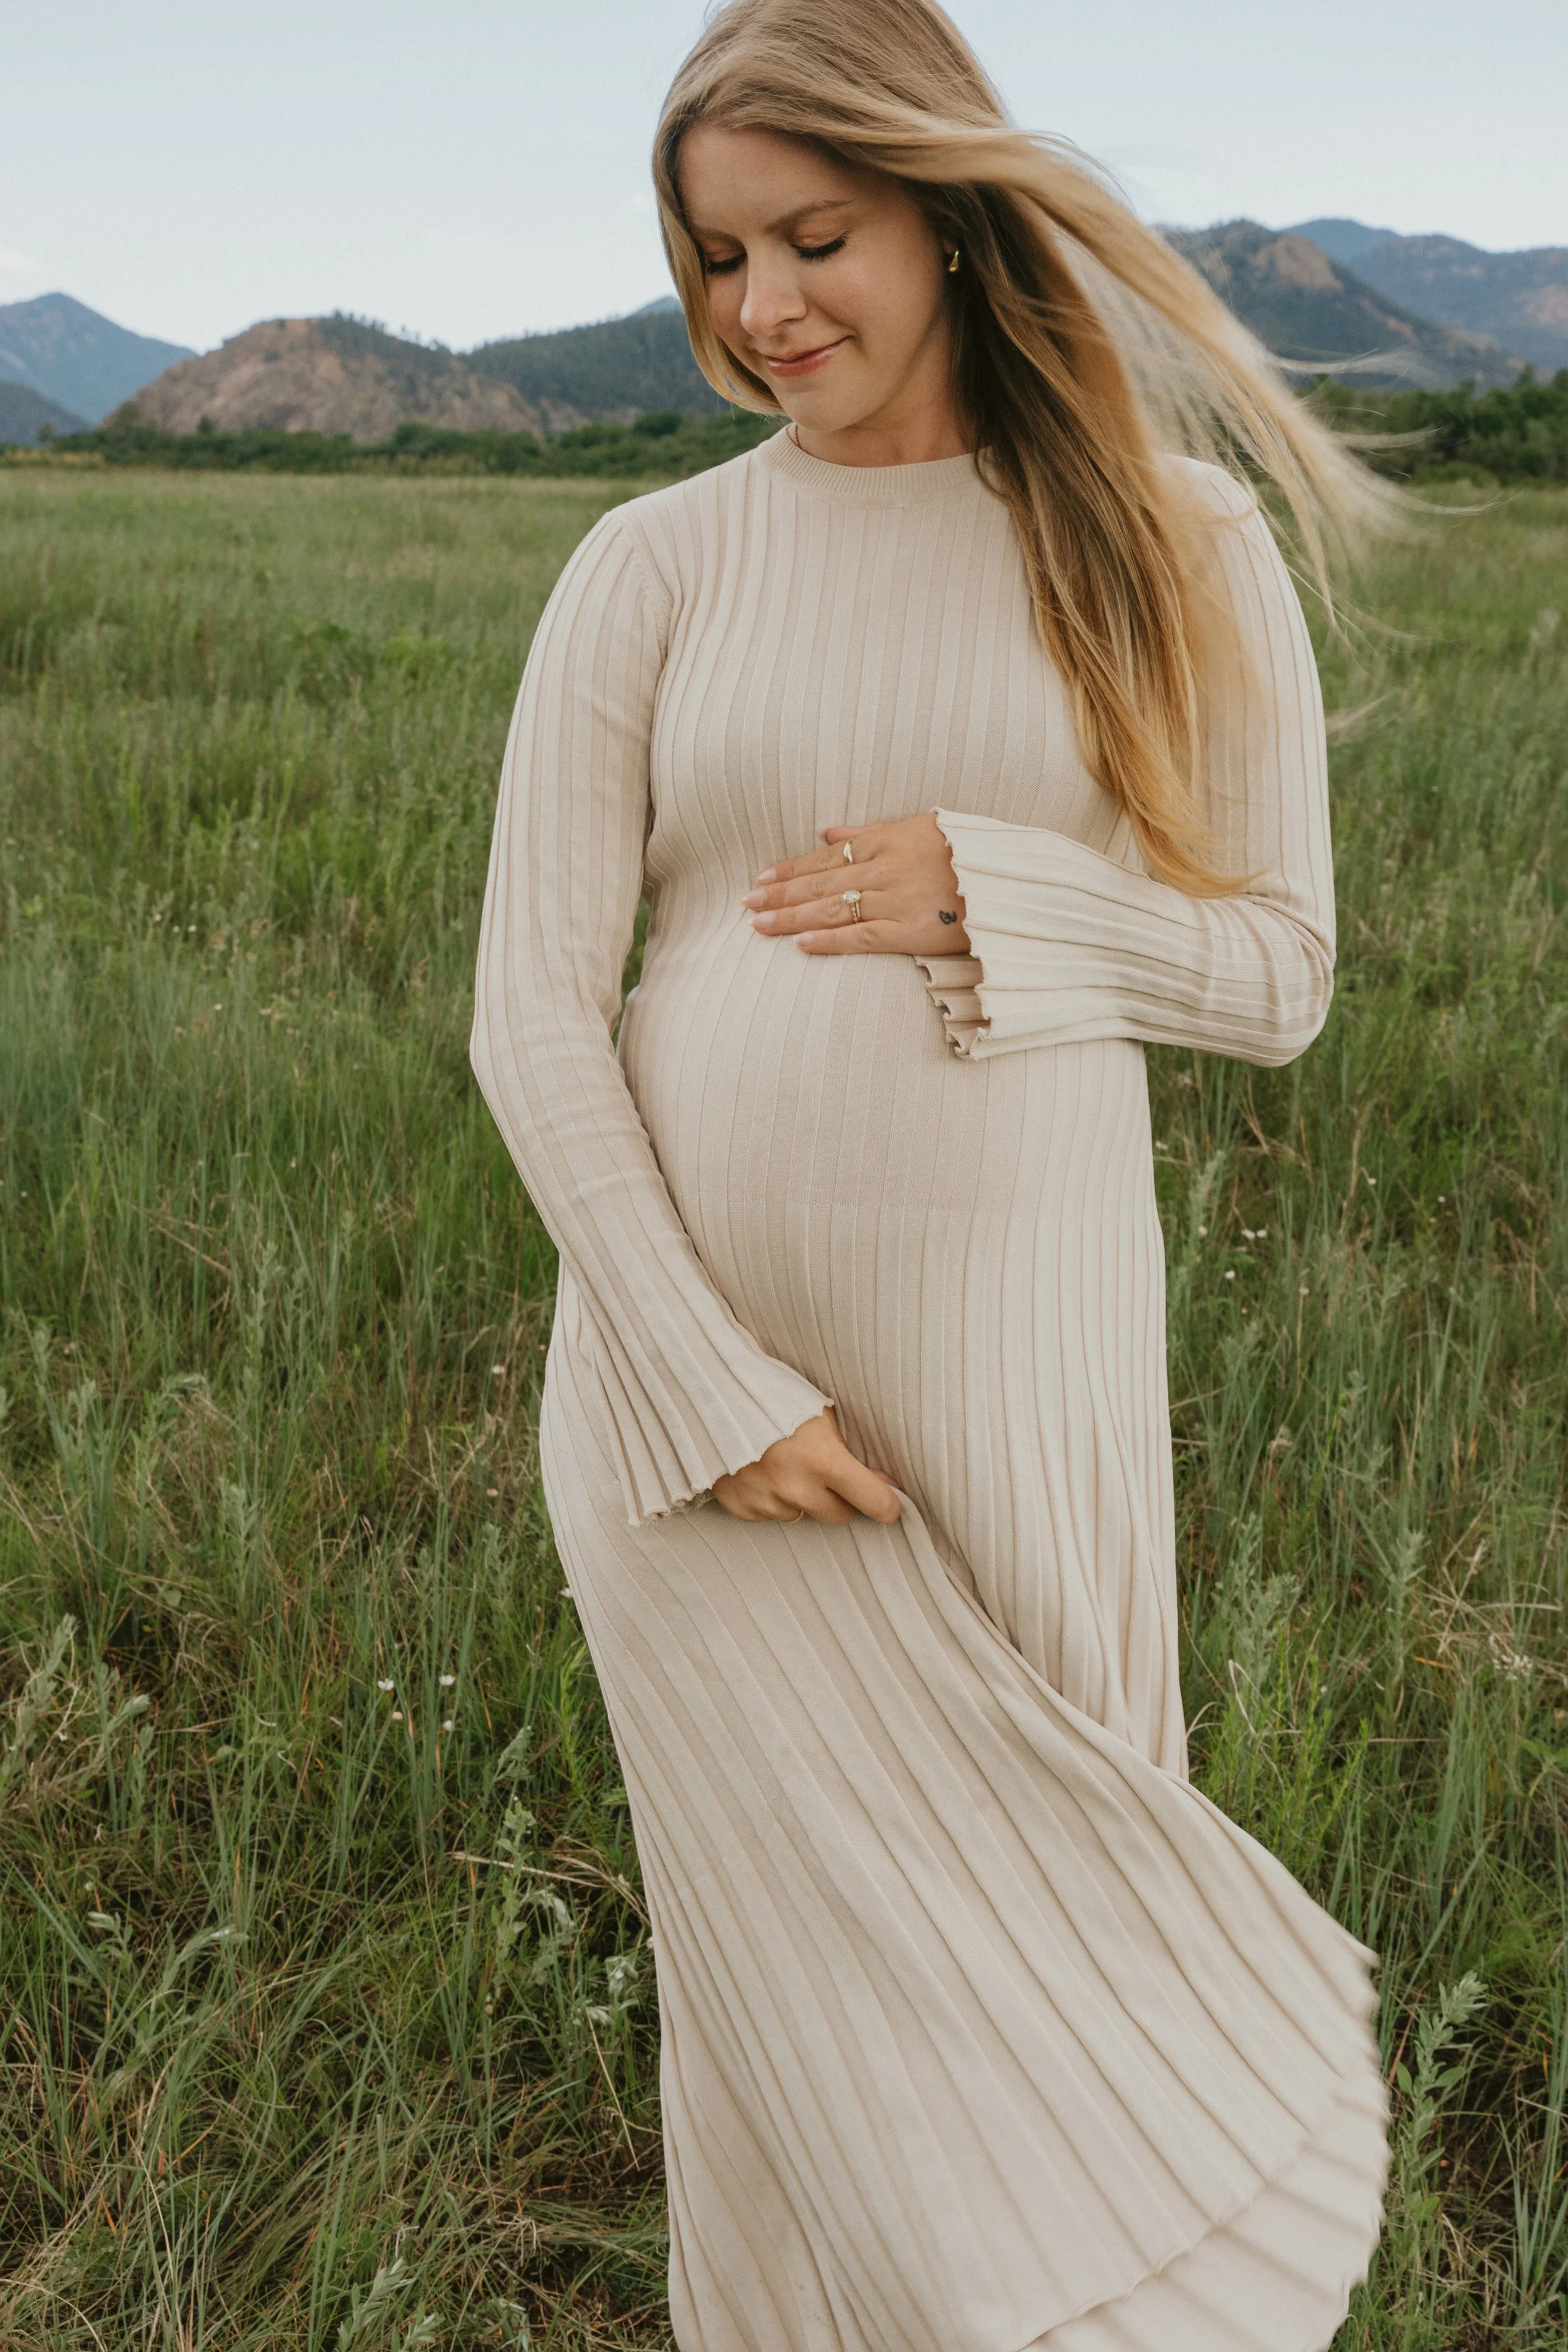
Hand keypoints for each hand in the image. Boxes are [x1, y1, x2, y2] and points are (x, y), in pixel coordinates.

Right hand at [712, 1409, 901, 1526]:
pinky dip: (769, 1498)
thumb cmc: (770, 1393)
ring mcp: (766, 1501)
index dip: (887, 1505)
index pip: (874, 1502)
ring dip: (801, 1497)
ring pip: (801, 1515)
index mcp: (822, 1459)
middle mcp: (796, 1488)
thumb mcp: (819, 1410)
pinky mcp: (741, 1508)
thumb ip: (850, 1447)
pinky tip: (759, 1470)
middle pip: (839, 1515)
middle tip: (828, 1472)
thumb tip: (882, 1480)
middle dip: (841, 1498)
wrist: (708, 1392)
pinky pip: (769, 1514)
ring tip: (784, 1462)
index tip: (890, 1505)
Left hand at [742, 814, 970, 957]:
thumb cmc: (970, 853)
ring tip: (758, 924)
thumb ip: (870, 831)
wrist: (1015, 881)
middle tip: (746, 903)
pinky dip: (830, 941)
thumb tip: (826, 831)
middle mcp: (887, 868)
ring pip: (834, 908)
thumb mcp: (922, 826)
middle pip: (822, 881)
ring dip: (793, 917)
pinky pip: (863, 938)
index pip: (827, 855)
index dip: (791, 868)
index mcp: (888, 840)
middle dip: (780, 893)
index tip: (762, 878)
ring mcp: (897, 900)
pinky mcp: (912, 932)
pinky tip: (800, 945)